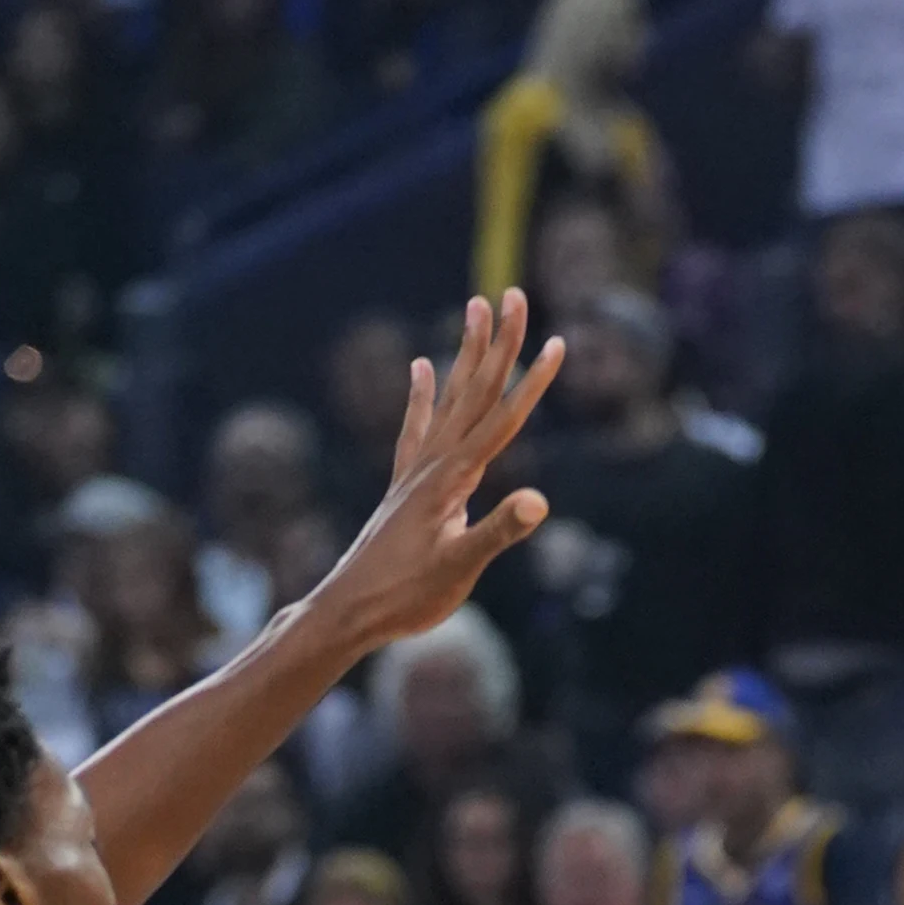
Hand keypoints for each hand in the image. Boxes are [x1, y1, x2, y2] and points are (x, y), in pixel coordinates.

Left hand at [305, 290, 562, 652]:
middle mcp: (433, 464)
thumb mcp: (459, 568)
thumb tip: (538, 502)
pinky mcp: (405, 486)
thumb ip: (498, 532)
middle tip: (514, 294)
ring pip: (450, 398)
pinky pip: (417, 426)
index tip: (556, 342)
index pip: (502, 418)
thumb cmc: (406, 596)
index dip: (533, 381)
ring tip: (476, 309)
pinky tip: (421, 367)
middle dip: (499, 342)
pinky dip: (422, 395)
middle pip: (475, 390)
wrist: (347, 610)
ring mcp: (416, 472)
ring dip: (466, 354)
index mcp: (453, 478)